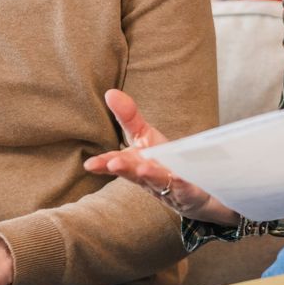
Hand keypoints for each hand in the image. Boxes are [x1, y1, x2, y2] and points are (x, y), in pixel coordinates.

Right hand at [84, 89, 239, 224]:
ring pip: (157, 182)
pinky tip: (180, 178)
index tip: (90, 164)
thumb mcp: (144, 136)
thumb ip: (128, 116)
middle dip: (125, 169)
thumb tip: (110, 92)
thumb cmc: (162, 161)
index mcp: (134, 164)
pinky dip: (181, 184)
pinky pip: (185, 188)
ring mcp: (167, 186)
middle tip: (114, 163)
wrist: (193, 187)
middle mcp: (147, 178)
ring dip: (151, 176)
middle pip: (134, 174)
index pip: (116, 163)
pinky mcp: (188, 192)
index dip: (103, 164)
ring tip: (143, 169)